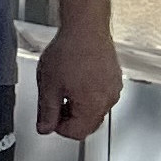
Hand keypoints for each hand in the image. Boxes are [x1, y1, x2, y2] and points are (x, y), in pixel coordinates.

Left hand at [31, 21, 120, 138]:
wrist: (85, 26)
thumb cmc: (69, 51)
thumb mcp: (49, 85)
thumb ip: (46, 111)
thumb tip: (45, 127)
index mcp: (93, 105)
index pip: (76, 133)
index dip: (59, 127)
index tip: (49, 118)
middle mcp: (108, 99)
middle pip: (88, 124)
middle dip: (69, 118)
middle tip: (54, 104)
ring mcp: (114, 88)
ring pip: (95, 110)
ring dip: (78, 106)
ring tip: (63, 88)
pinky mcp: (115, 78)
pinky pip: (101, 95)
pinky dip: (88, 94)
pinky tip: (75, 79)